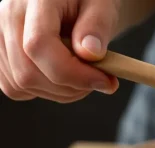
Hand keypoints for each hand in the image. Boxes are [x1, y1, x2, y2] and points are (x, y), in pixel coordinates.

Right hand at [0, 0, 119, 102]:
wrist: (72, 2)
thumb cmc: (88, 3)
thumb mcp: (103, 6)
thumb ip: (97, 26)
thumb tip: (90, 53)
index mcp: (35, 0)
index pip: (39, 45)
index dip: (73, 73)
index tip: (104, 80)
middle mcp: (8, 16)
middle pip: (28, 72)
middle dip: (71, 87)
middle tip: (99, 80)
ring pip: (22, 84)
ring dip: (61, 92)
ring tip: (84, 75)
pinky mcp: (0, 56)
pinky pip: (16, 88)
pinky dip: (45, 91)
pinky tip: (64, 76)